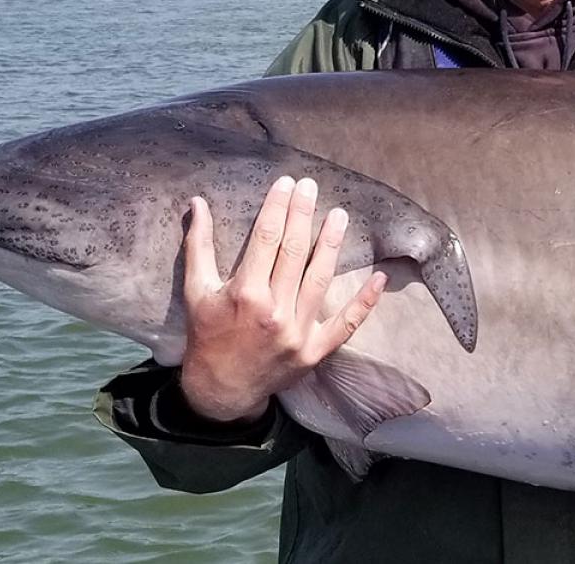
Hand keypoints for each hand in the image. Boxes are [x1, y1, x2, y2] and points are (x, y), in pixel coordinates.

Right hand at [177, 176, 387, 423]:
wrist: (221, 390)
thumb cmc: (207, 336)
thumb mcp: (196, 291)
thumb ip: (199, 245)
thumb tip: (198, 202)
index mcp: (244, 294)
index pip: (266, 239)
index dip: (277, 207)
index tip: (286, 184)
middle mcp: (273, 311)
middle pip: (294, 252)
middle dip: (303, 215)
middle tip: (311, 187)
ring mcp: (298, 333)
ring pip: (321, 279)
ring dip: (332, 245)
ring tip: (340, 215)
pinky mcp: (315, 352)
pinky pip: (346, 324)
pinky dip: (364, 302)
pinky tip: (378, 277)